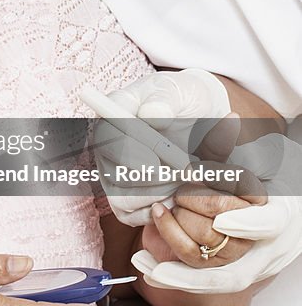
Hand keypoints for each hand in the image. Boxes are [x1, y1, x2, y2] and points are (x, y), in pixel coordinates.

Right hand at [92, 69, 231, 225]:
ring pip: (122, 198)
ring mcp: (112, 171)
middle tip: (183, 171)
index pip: (106, 136)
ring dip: (157, 194)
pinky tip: (177, 195)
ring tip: (184, 179)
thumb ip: (167, 98)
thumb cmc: (186, 102)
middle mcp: (106, 143)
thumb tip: (152, 114)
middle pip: (112, 172)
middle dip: (151, 178)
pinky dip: (156, 210)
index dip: (128, 152)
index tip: (156, 161)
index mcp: (114, 111)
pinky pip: (130, 215)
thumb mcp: (182, 90)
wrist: (200, 121)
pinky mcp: (124, 196)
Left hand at [132, 134, 301, 292]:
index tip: (222, 221)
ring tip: (147, 245)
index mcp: (281, 214)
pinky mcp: (230, 273)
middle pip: (234, 250)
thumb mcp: (256, 157)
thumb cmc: (268, 177)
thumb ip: (234, 146)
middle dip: (197, 228)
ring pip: (219, 277)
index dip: (247, 225)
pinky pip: (203, 283)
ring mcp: (251, 264)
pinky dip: (173, 278)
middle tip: (171, 204)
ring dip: (180, 265)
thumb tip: (230, 120)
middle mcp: (269, 246)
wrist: (280, 205)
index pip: (269, 224)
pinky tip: (146, 268)